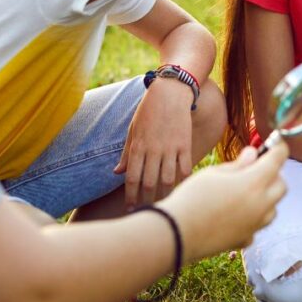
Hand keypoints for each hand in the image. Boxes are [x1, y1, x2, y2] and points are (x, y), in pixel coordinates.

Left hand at [115, 79, 194, 207]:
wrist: (170, 92)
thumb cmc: (148, 111)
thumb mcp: (132, 130)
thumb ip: (126, 153)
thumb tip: (117, 173)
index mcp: (138, 147)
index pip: (132, 179)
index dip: (130, 197)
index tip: (131, 208)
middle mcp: (154, 150)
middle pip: (149, 183)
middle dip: (146, 200)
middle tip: (146, 210)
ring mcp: (171, 148)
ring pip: (168, 180)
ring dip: (164, 195)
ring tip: (162, 203)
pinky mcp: (185, 144)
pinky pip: (185, 168)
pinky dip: (183, 181)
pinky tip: (180, 187)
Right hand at [160, 144, 288, 261]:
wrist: (177, 233)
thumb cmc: (192, 197)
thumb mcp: (213, 173)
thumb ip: (238, 164)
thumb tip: (253, 154)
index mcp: (254, 182)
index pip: (278, 159)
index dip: (278, 148)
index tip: (275, 143)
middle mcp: (261, 204)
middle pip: (281, 186)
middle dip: (273, 175)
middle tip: (255, 169)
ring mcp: (255, 225)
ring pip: (273, 208)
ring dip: (266, 198)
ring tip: (243, 193)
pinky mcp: (245, 240)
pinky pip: (257, 226)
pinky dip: (251, 218)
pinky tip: (234, 214)